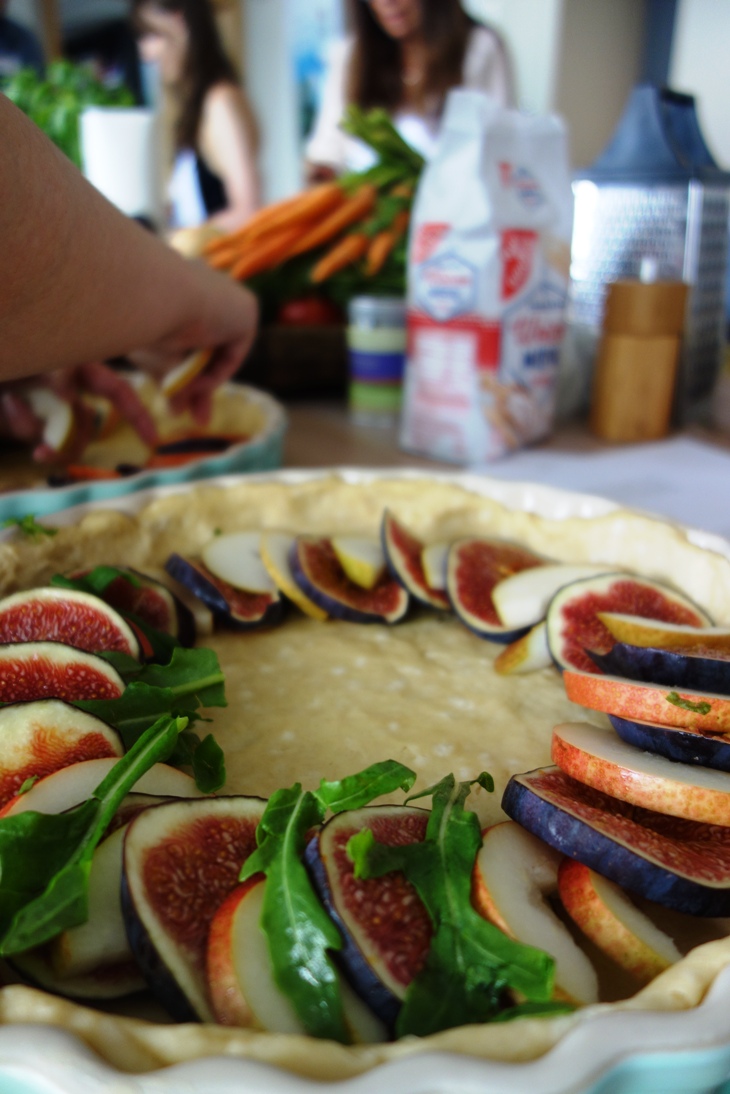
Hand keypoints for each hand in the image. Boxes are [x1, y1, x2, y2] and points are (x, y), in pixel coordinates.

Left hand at [0, 363, 158, 462]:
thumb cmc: (16, 343)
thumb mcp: (41, 350)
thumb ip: (60, 369)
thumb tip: (71, 395)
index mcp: (82, 372)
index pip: (119, 393)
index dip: (138, 415)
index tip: (152, 440)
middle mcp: (69, 394)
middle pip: (85, 428)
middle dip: (68, 443)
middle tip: (42, 453)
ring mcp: (48, 409)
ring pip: (58, 437)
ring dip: (31, 428)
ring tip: (9, 402)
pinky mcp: (28, 421)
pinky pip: (33, 434)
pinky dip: (19, 423)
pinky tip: (7, 403)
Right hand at [132, 280, 258, 425]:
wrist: (151, 294)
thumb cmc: (141, 326)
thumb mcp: (154, 361)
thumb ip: (170, 383)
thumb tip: (176, 411)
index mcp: (175, 291)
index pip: (187, 340)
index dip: (183, 376)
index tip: (177, 406)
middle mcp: (202, 287)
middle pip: (207, 349)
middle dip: (200, 388)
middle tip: (195, 419)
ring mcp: (226, 295)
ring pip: (217, 354)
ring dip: (202, 386)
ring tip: (186, 410)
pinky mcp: (246, 308)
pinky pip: (233, 353)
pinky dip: (217, 373)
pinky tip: (196, 381)